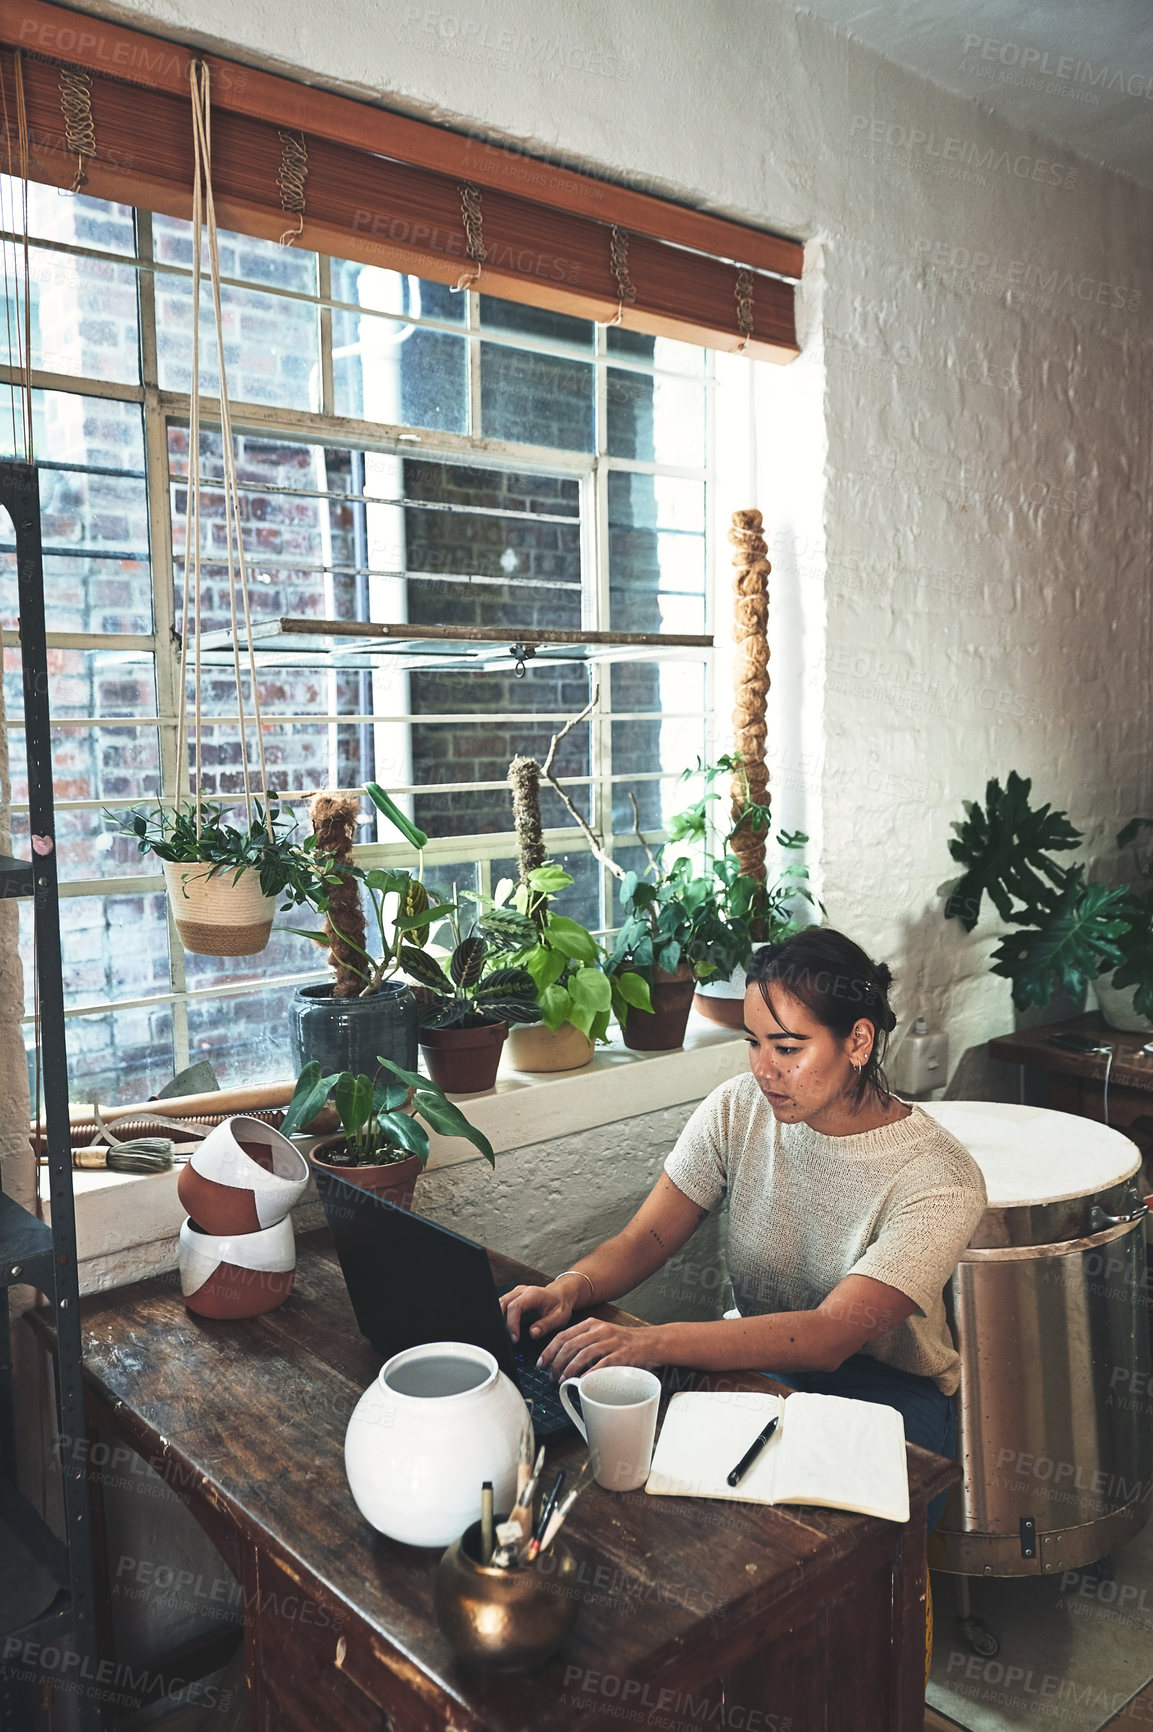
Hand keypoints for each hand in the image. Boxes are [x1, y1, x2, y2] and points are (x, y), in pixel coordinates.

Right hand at [499, 1281, 573, 1343]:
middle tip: (507, 1338)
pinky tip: (505, 1327)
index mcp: (533, 1294)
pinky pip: (502, 1305)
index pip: (515, 1307)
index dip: (512, 1324)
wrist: (561, 1296)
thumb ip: (546, 1325)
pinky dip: (501, 1316)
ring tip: (505, 1334)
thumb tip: (532, 1333)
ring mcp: (516, 1293)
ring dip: (499, 1319)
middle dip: (502, 1322)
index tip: (515, 1338)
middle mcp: (522, 1291)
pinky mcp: (513, 1297)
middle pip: (503, 1304)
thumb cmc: (560, 1305)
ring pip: (500, 1303)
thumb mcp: (559, 1317)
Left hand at [537, 1318, 662, 1379]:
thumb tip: (560, 1357)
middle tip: (551, 1376)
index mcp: (592, 1324)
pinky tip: (581, 1381)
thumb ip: (584, 1341)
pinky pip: (601, 1364)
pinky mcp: (622, 1355)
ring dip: (569, 1369)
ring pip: (583, 1354)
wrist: (651, 1342)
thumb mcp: (602, 1334)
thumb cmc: (624, 1342)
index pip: (563, 1335)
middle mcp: (600, 1330)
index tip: (541, 1363)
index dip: (549, 1350)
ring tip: (562, 1380)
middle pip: (570, 1345)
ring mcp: (611, 1342)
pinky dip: (589, 1374)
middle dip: (556, 1363)